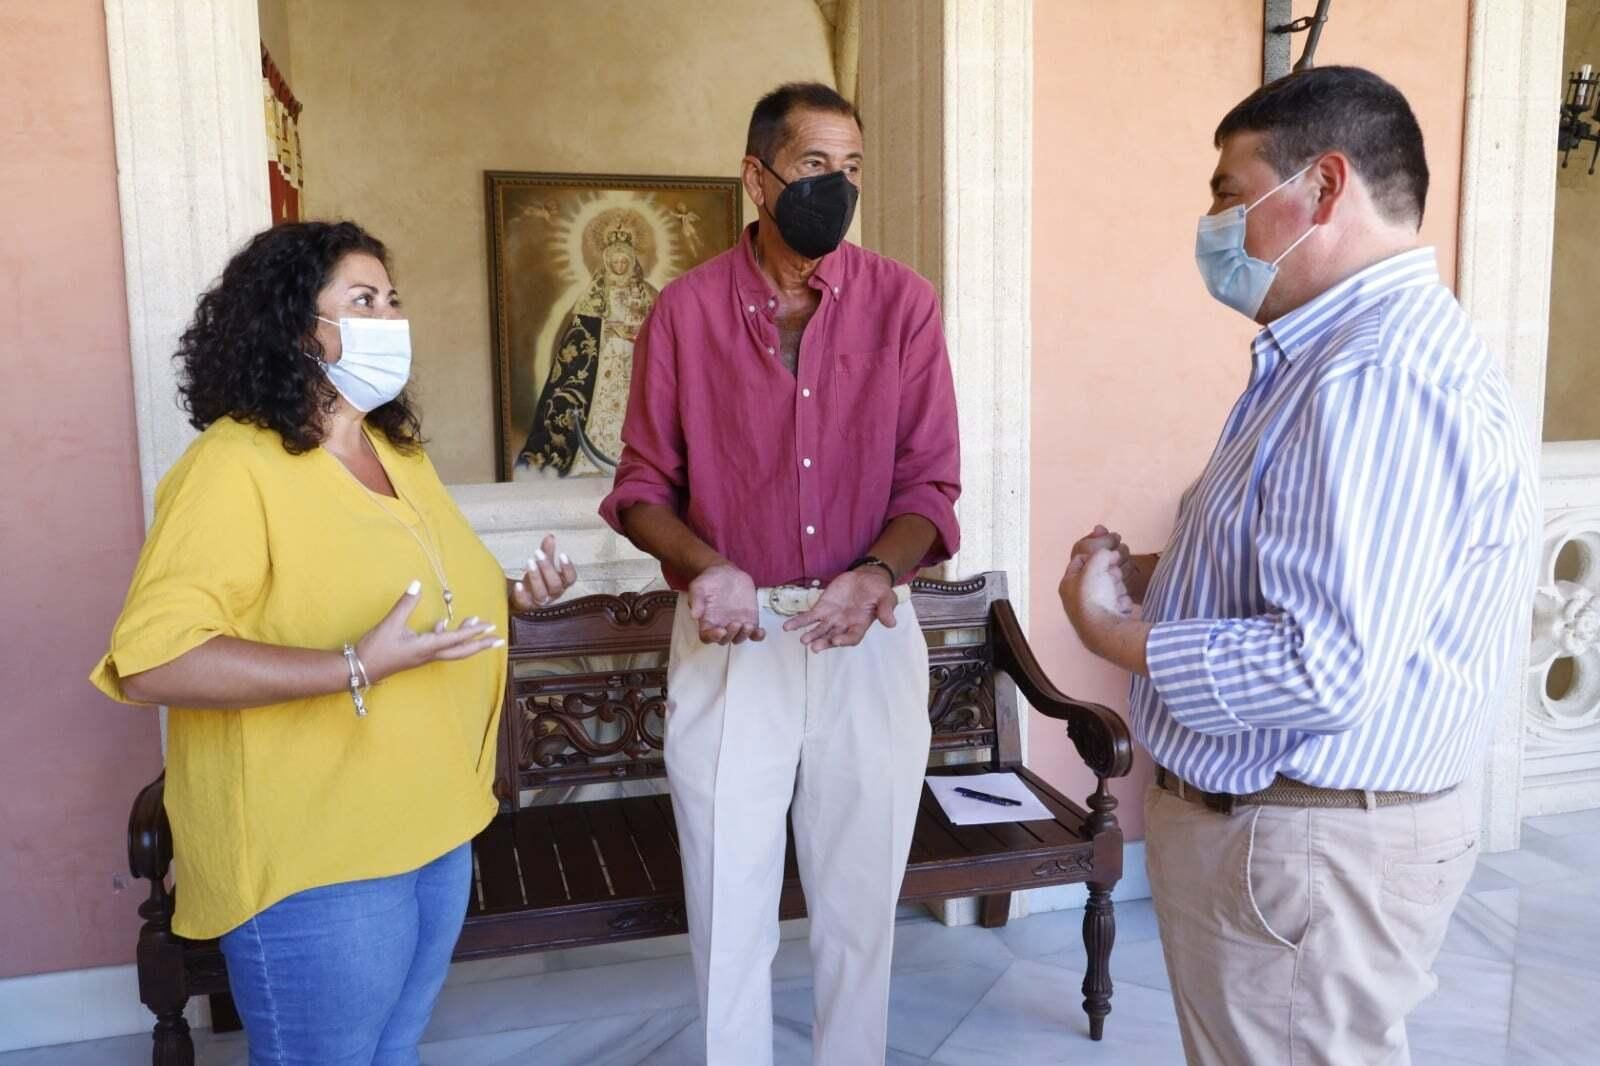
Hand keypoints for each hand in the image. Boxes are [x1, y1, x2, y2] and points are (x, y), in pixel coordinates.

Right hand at [356, 581, 502, 682]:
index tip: (490, 628)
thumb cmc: (375, 649)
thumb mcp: (390, 625)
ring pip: (450, 648)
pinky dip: (444, 636)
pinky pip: (437, 646)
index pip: (456, 639)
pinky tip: (442, 625)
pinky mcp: (416, 655)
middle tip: (498, 639)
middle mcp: (429, 654)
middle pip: (461, 651)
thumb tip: (416, 584)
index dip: (474, 632)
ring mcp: (423, 656)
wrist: (358, 670)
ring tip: (475, 623)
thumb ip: (405, 604)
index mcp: (426, 648)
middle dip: (480, 644)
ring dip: (464, 637)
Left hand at [511, 534, 577, 610]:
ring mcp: (541, 601)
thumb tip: (550, 536)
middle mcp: (553, 593)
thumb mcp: (544, 565)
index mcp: (561, 583)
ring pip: (542, 592)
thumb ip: (548, 552)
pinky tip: (518, 584)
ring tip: (529, 562)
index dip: (568, 568)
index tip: (562, 554)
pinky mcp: (527, 606)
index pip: (571, 578)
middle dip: (547, 568)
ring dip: (536, 577)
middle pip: (555, 584)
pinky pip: (525, 602)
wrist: (524, 597)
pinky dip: (521, 594)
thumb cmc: (538, 579)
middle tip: (538, 553)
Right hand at [688, 563, 764, 644]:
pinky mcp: (749, 619)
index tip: (720, 631)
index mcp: (707, 621)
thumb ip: (696, 600)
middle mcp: (721, 626)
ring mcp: (736, 624)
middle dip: (731, 635)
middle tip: (735, 623)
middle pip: (725, 640)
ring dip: (743, 635)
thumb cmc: (709, 581)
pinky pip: (754, 633)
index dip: (713, 637)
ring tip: (747, 625)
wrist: (725, 573)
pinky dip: (758, 636)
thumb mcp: (698, 587)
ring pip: (739, 638)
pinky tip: (760, 631)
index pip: (707, 637)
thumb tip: (694, 615)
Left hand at [783, 568, 897, 651]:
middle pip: (832, 637)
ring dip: (810, 634)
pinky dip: (798, 622)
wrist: (867, 578)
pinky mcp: (823, 608)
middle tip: (813, 646)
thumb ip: (886, 610)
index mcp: (860, 625)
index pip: (852, 637)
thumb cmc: (878, 591)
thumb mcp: (886, 598)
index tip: (835, 640)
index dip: (844, 640)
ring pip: (819, 629)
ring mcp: (832, 618)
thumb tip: (891, 623)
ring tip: (802, 639)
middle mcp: (844, 625)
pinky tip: (787, 627)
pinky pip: (809, 617)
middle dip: (823, 642)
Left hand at [1059, 548, 1133, 639]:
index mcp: (1068, 584)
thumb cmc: (1094, 597)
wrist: (1105, 631)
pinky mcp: (1107, 618)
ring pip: (1111, 587)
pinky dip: (1121, 602)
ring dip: (1117, 587)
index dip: (1096, 555)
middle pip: (1098, 574)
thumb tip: (1111, 554)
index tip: (1109, 555)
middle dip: (1109, 573)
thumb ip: (1102, 554)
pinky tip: (1119, 606)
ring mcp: (1093, 609)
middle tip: (1113, 576)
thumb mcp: (1094, 567)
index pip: (1080, 560)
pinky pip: (1118, 602)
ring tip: (1116, 593)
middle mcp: (1077, 597)